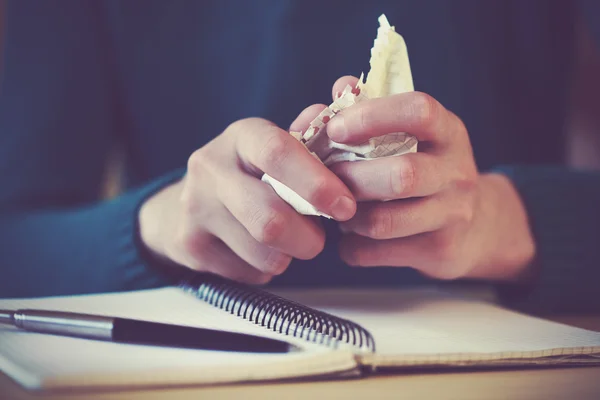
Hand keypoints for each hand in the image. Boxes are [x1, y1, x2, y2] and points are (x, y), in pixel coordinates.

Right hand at [139, 115, 355, 283]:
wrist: (188, 205)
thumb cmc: (252, 174)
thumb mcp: (279, 147)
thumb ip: (315, 130)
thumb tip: (349, 90)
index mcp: (241, 137)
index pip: (277, 153)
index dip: (316, 183)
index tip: (345, 205)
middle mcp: (210, 167)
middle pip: (269, 219)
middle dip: (307, 238)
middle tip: (318, 240)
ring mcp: (194, 207)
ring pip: (263, 252)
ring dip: (288, 255)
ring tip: (287, 243)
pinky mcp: (189, 245)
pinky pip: (248, 272)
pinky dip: (266, 269)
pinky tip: (259, 252)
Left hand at [326, 76, 535, 281]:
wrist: (475, 227)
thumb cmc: (426, 169)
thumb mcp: (413, 135)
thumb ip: (374, 109)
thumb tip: (342, 87)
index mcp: (449, 133)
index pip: (420, 111)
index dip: (373, 116)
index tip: (335, 129)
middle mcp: (457, 172)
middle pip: (402, 176)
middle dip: (352, 178)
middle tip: (326, 179)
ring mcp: (453, 215)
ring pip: (384, 222)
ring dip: (348, 216)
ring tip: (336, 209)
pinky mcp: (439, 251)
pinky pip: (376, 252)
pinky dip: (350, 246)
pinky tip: (349, 237)